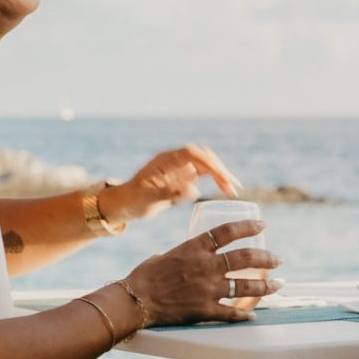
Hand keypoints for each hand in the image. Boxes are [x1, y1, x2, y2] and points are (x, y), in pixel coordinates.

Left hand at [102, 144, 240, 226]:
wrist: (125, 204)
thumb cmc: (133, 200)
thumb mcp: (148, 199)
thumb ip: (170, 193)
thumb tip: (194, 191)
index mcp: (165, 160)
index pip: (192, 154)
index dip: (209, 163)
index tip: (222, 177)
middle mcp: (175, 160)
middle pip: (204, 156)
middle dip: (220, 169)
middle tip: (232, 187)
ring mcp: (181, 168)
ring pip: (207, 164)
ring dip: (221, 174)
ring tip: (233, 191)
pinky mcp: (184, 177)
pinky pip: (205, 174)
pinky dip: (217, 180)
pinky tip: (226, 190)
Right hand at [123, 219, 281, 324]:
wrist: (133, 301)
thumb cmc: (143, 277)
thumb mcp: (165, 255)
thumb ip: (183, 254)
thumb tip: (187, 255)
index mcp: (194, 248)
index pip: (228, 231)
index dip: (248, 226)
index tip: (262, 225)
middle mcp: (206, 266)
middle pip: (245, 258)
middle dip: (266, 258)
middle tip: (277, 259)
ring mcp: (208, 289)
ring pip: (247, 286)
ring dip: (266, 286)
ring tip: (278, 285)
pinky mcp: (205, 310)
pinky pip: (232, 313)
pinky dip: (244, 314)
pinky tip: (254, 314)